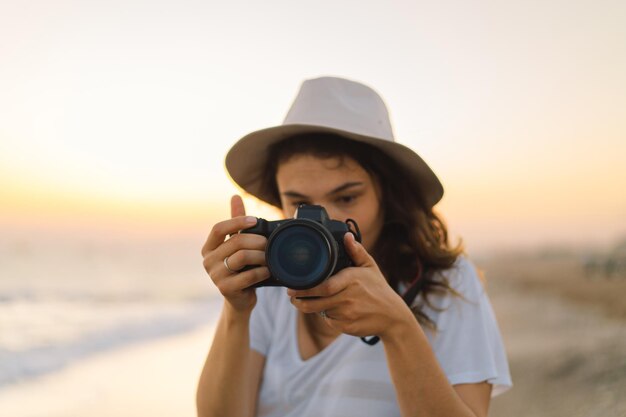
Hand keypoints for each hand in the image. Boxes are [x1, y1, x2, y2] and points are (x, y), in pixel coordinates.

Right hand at [201, 195, 269, 312]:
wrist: (240, 299)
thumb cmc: (240, 268)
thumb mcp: (236, 245)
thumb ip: (236, 222)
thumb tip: (235, 196)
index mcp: (208, 248)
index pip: (218, 228)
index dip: (237, 222)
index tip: (254, 220)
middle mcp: (208, 261)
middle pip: (235, 242)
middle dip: (257, 241)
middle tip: (269, 244)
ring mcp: (215, 276)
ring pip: (242, 257)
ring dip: (261, 255)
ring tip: (269, 257)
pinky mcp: (225, 289)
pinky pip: (248, 275)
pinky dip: (262, 271)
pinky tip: (267, 271)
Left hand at [287, 232, 414, 338]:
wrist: (392, 317)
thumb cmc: (378, 289)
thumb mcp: (370, 267)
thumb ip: (356, 252)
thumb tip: (347, 236)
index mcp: (352, 280)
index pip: (324, 286)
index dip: (306, 288)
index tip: (293, 286)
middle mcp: (349, 298)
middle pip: (317, 301)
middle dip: (300, 299)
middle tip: (291, 295)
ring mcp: (347, 314)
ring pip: (321, 310)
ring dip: (313, 306)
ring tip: (309, 299)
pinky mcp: (346, 326)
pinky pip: (328, 320)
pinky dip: (326, 315)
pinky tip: (331, 309)